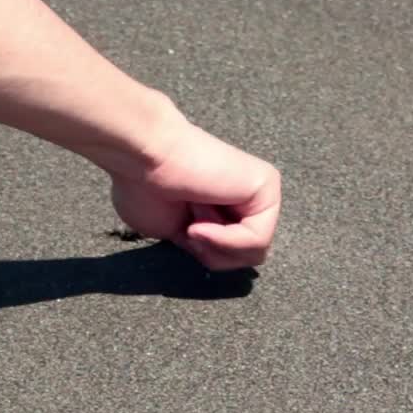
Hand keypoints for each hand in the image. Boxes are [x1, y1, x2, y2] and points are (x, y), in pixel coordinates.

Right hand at [109, 119, 280, 269]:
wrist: (145, 156)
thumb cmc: (145, 186)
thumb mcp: (176, 233)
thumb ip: (206, 244)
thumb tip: (226, 253)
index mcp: (225, 205)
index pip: (231, 254)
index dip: (203, 253)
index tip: (181, 231)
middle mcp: (246, 195)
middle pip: (247, 256)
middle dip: (213, 252)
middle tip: (189, 226)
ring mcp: (260, 190)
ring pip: (256, 252)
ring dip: (217, 243)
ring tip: (195, 215)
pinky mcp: (267, 185)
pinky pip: (258, 239)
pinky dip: (225, 240)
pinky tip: (202, 220)